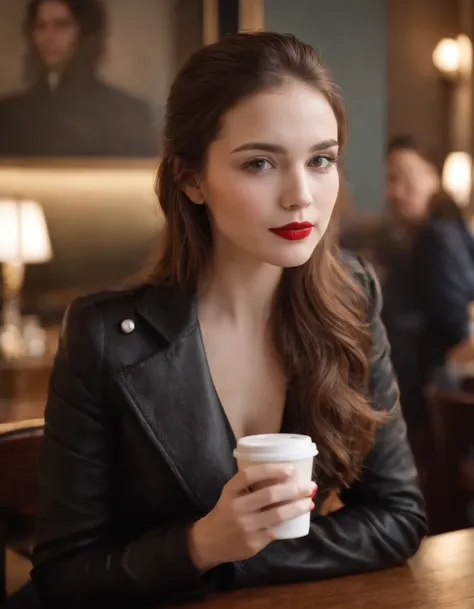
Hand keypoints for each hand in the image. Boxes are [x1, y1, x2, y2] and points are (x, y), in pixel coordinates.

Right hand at [188, 463, 316, 570]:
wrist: (210, 541)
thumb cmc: (227, 511)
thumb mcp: (231, 494)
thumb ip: (250, 486)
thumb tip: (283, 475)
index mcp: (230, 491)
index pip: (250, 475)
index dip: (271, 470)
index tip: (290, 469)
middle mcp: (237, 507)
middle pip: (269, 495)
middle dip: (294, 490)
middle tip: (310, 486)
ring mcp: (246, 526)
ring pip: (277, 515)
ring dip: (297, 508)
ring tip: (310, 502)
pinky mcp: (253, 543)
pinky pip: (276, 531)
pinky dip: (289, 523)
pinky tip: (299, 518)